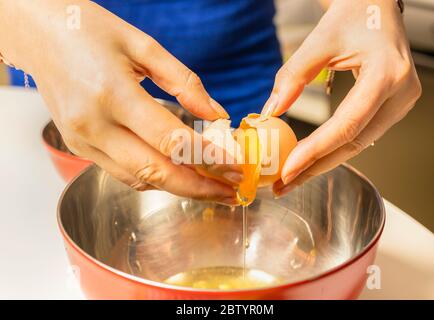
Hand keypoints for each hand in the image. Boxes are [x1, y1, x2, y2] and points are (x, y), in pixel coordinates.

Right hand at [0, 0, 240, 203]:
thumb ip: (185, 82)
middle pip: (156, 173)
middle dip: (199, 188)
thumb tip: (218, 115)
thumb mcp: (143, 45)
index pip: (171, 140)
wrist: (40, 35)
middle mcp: (94, 126)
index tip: (236, 167)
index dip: (208, 158)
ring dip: (179, 187)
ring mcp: (83, 142)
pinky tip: (177, 172)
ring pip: (140, 180)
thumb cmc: (89, 32)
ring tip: (212, 185)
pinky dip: (155, 178)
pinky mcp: (79, 148)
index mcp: (113, 95)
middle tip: (231, 192)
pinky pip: (123, 173)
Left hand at [268, 0, 421, 195]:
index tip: (288, 169)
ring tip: (292, 176)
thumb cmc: (355, 14)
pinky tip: (312, 158)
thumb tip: (270, 112)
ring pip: (358, 143)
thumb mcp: (319, 41)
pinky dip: (334, 148)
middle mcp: (401, 93)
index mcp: (387, 73)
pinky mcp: (392, 107)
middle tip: (285, 183)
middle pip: (354, 142)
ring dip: (323, 162)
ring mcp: (400, 103)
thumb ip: (293, 77)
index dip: (315, 151)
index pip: (347, 124)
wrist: (378, 6)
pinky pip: (361, 134)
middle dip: (316, 167)